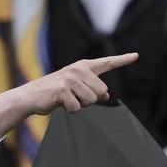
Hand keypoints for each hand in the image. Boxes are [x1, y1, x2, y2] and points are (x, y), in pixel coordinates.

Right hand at [0, 53, 138, 138]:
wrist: (30, 96)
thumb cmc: (54, 92)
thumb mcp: (75, 89)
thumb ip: (91, 89)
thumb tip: (106, 96)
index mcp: (83, 66)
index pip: (107, 63)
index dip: (122, 60)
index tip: (136, 56)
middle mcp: (78, 69)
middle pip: (101, 92)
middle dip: (90, 100)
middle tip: (73, 97)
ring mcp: (70, 79)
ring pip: (91, 101)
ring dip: (80, 105)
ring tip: (67, 100)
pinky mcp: (62, 90)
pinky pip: (77, 108)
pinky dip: (70, 110)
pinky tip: (60, 104)